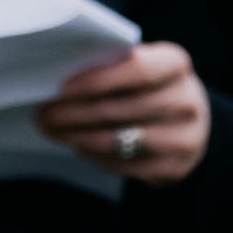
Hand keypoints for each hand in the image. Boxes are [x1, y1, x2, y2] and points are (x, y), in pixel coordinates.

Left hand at [36, 41, 211, 183]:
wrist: (190, 122)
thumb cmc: (149, 85)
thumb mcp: (142, 64)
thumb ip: (111, 64)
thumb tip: (57, 73)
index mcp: (176, 64)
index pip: (137, 70)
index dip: (97, 80)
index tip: (61, 89)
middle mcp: (186, 101)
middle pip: (120, 109)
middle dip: (74, 113)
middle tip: (43, 114)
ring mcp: (183, 138)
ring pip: (118, 140)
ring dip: (77, 136)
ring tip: (52, 131)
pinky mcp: (173, 168)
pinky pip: (124, 165)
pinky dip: (94, 155)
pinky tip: (77, 146)